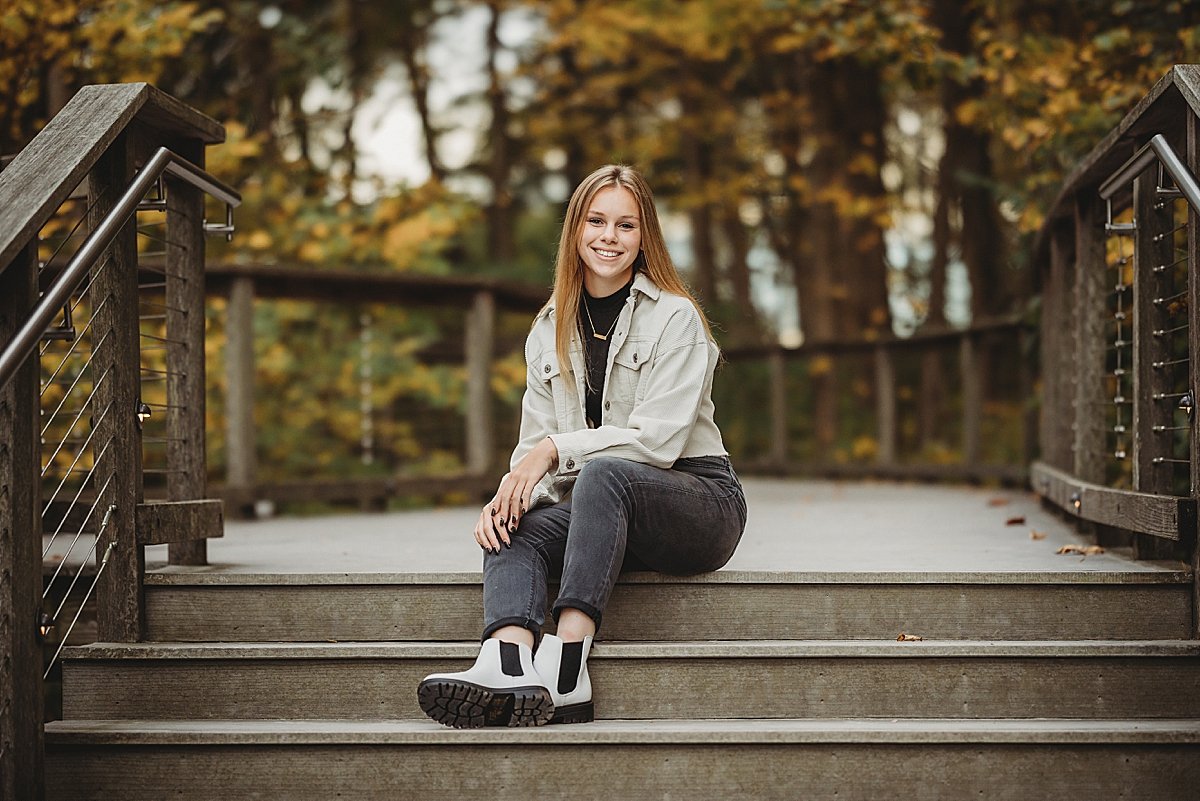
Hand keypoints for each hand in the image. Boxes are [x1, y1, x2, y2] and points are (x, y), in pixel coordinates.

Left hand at [475, 437, 557, 551]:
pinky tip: (524, 513)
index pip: (499, 499)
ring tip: (514, 526)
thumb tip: (513, 505)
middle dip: (503, 516)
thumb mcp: (522, 479)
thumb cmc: (533, 468)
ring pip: (514, 498)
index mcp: (508, 481)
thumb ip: (516, 490)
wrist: (544, 452)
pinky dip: (524, 503)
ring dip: (513, 514)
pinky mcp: (531, 477)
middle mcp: (512, 479)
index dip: (496, 512)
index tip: (494, 525)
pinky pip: (526, 492)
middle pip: (504, 501)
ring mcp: (521, 478)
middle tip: (503, 530)